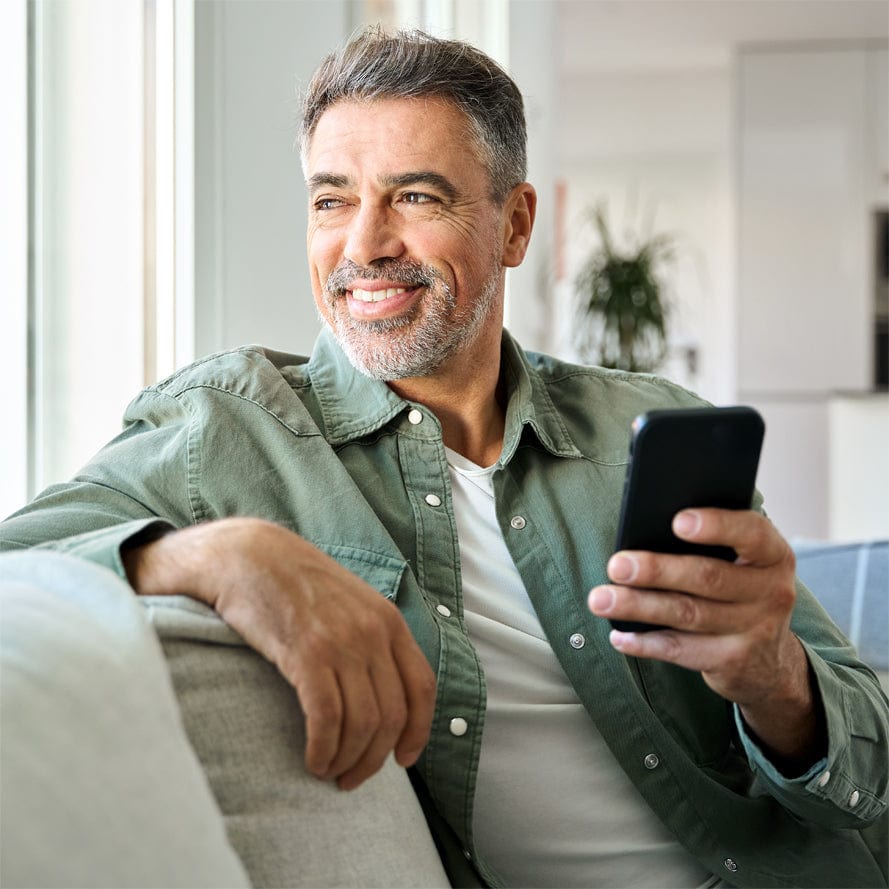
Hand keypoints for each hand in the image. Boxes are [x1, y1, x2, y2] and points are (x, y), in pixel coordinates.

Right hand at [124, 518, 435, 789]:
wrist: (248, 555)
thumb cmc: (295, 584)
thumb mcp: (350, 602)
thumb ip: (371, 639)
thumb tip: (382, 691)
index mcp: (389, 621)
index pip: (422, 688)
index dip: (418, 731)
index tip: (402, 760)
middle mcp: (372, 632)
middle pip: (393, 715)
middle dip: (374, 759)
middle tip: (352, 778)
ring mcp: (341, 642)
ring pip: (363, 724)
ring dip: (347, 760)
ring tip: (329, 770)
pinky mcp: (306, 653)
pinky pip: (327, 718)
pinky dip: (324, 749)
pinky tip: (313, 759)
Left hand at [588, 508, 821, 763]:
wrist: (768, 662)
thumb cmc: (738, 590)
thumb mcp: (742, 564)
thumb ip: (711, 545)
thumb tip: (646, 529)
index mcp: (773, 555)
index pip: (751, 533)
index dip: (716, 526)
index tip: (677, 521)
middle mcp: (771, 592)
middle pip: (708, 577)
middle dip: (657, 570)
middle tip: (616, 565)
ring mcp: (755, 630)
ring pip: (687, 614)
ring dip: (638, 606)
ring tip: (600, 600)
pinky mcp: (732, 662)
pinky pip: (680, 650)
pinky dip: (645, 642)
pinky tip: (619, 635)